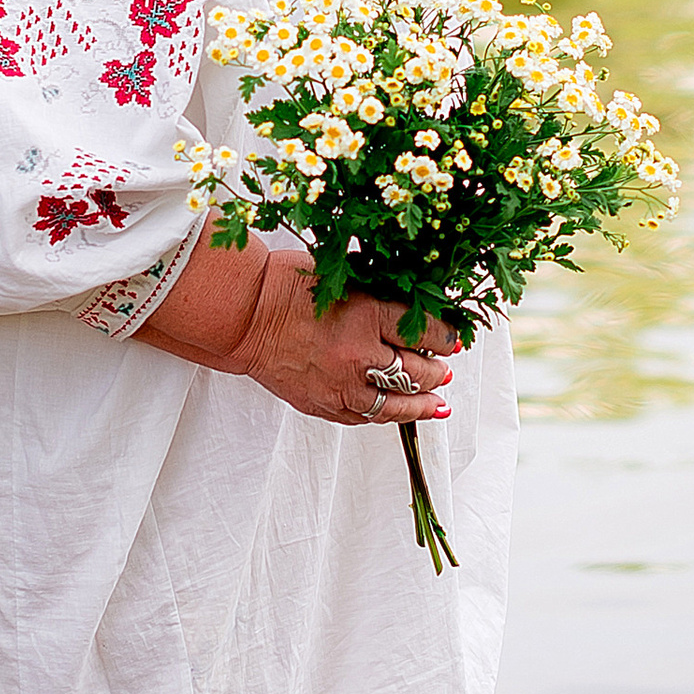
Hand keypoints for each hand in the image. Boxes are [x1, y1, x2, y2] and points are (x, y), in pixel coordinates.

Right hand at [252, 278, 458, 431]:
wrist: (241, 315)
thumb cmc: (284, 286)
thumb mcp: (341, 276)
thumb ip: (376, 294)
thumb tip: (411, 306)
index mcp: (366, 315)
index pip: (422, 331)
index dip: (444, 336)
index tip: (451, 337)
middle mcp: (358, 355)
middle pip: (415, 372)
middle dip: (437, 371)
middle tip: (445, 369)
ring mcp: (340, 385)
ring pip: (393, 405)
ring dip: (421, 405)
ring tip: (437, 405)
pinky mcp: (322, 404)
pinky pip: (362, 418)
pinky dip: (384, 416)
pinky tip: (396, 414)